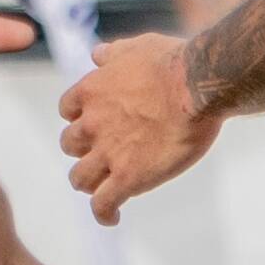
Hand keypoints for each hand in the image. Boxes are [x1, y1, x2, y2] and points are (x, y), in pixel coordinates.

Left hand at [59, 31, 210, 222]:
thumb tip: (97, 54)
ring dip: (89, 183)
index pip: (68, 110)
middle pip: (71, 146)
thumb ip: (113, 53)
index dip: (80, 118)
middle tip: (104, 155)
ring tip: (103, 189)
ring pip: (80, 178)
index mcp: (92, 91)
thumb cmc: (173, 62)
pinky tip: (113, 218)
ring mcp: (108, 153)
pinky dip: (104, 214)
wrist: (196, 86)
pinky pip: (103, 204)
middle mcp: (92, 123)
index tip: (95, 123)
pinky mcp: (128, 177)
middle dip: (84, 150)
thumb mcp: (137, 46)